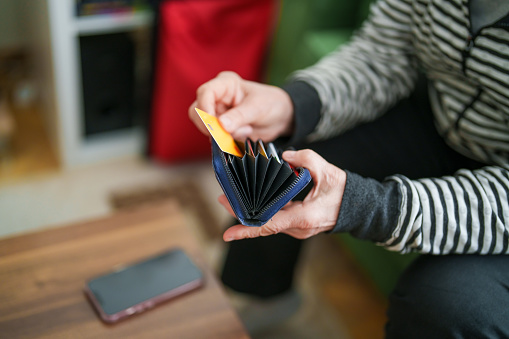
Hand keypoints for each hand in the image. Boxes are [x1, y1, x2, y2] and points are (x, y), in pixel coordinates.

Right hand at [189, 71, 293, 140]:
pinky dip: (227, 141)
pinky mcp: (221, 128)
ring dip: (223, 135)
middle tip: (232, 132)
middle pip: (197, 112)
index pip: (205, 93)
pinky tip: (244, 134)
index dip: (205, 109)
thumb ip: (239, 116)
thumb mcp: (258, 108)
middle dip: (213, 126)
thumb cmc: (271, 104)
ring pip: (205, 127)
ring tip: (246, 130)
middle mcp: (217, 97)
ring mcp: (217, 113)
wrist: (281, 117)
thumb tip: (220, 125)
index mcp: (225, 84)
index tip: (214, 125)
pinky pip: (214, 137)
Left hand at [219, 149, 346, 240]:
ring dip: (250, 213)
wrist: (357, 207)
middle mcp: (298, 228)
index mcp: (304, 217)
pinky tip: (251, 201)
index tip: (228, 234)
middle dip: (241, 215)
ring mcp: (298, 229)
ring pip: (268, 223)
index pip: (270, 226)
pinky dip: (262, 212)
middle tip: (223, 200)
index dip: (248, 230)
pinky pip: (275, 221)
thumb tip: (285, 156)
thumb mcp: (328, 171)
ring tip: (231, 198)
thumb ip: (306, 159)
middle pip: (264, 225)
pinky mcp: (297, 226)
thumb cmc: (343, 191)